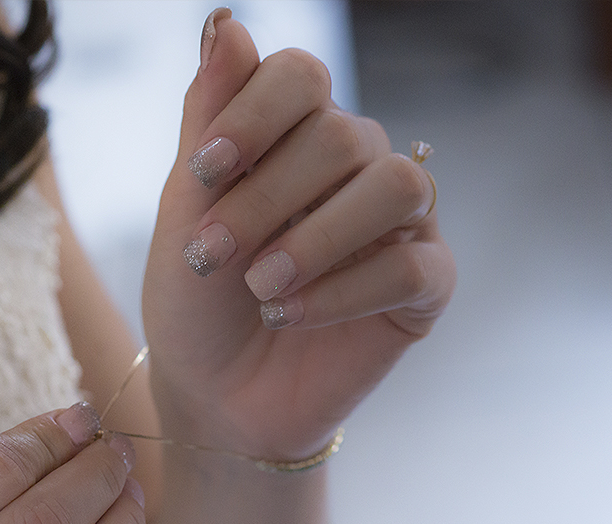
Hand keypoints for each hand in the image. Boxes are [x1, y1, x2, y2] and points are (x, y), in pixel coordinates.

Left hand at [143, 9, 454, 461]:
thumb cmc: (198, 302)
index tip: (203, 170)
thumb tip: (225, 20)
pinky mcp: (424, 287)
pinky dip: (343, 292)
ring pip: (395, 185)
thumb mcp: (186, 210)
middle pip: (342, 134)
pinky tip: (290, 317)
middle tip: (210, 256)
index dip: (254, 112)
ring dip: (317, 238)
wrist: (217, 398)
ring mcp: (397, 225)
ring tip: (261, 288)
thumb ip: (209, 117)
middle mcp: (355, 169)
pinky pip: (413, 264)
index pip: (301, 77)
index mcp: (295, 138)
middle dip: (266, 196)